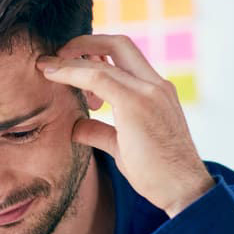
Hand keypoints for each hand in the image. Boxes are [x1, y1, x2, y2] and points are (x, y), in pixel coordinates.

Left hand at [36, 35, 214, 217]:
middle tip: (56, 57)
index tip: (69, 65)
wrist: (184, 190)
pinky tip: (53, 75)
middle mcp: (155, 85)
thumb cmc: (157, 173)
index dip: (94, 54)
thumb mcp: (122, 146)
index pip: (125, 56)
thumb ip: (100, 131)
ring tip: (49, 71)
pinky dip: (72, 73)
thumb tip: (76, 126)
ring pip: (105, 59)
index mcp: (156, 90)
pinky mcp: (137, 104)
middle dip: (83, 43)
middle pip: (118, 43)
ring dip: (72, 59)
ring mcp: (149, 91)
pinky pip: (98, 77)